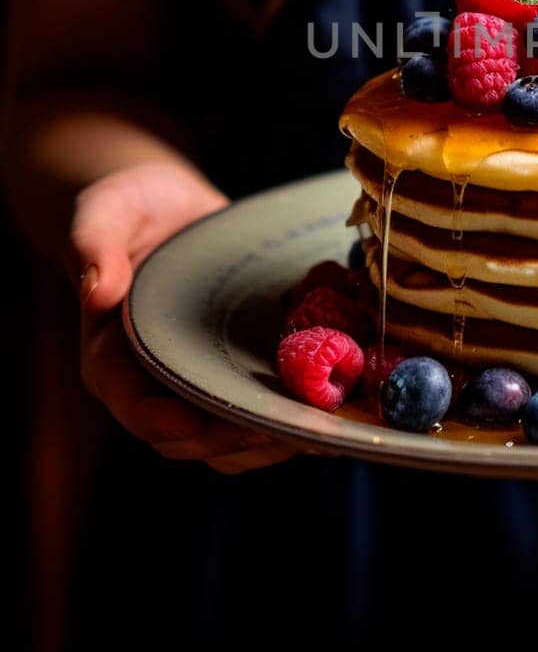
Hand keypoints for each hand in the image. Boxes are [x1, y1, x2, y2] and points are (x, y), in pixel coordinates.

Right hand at [70, 162, 299, 473]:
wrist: (162, 208)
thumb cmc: (126, 208)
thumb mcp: (105, 214)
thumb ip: (94, 246)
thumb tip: (97, 288)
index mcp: (111, 358)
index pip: (133, 406)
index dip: (163, 423)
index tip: (198, 422)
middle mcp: (150, 383)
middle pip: (187, 438)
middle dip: (233, 440)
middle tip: (283, 427)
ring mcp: (194, 384)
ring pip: (225, 442)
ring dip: (268, 443)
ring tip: (314, 427)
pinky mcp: (231, 374)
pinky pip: (253, 419)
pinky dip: (286, 422)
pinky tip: (327, 410)